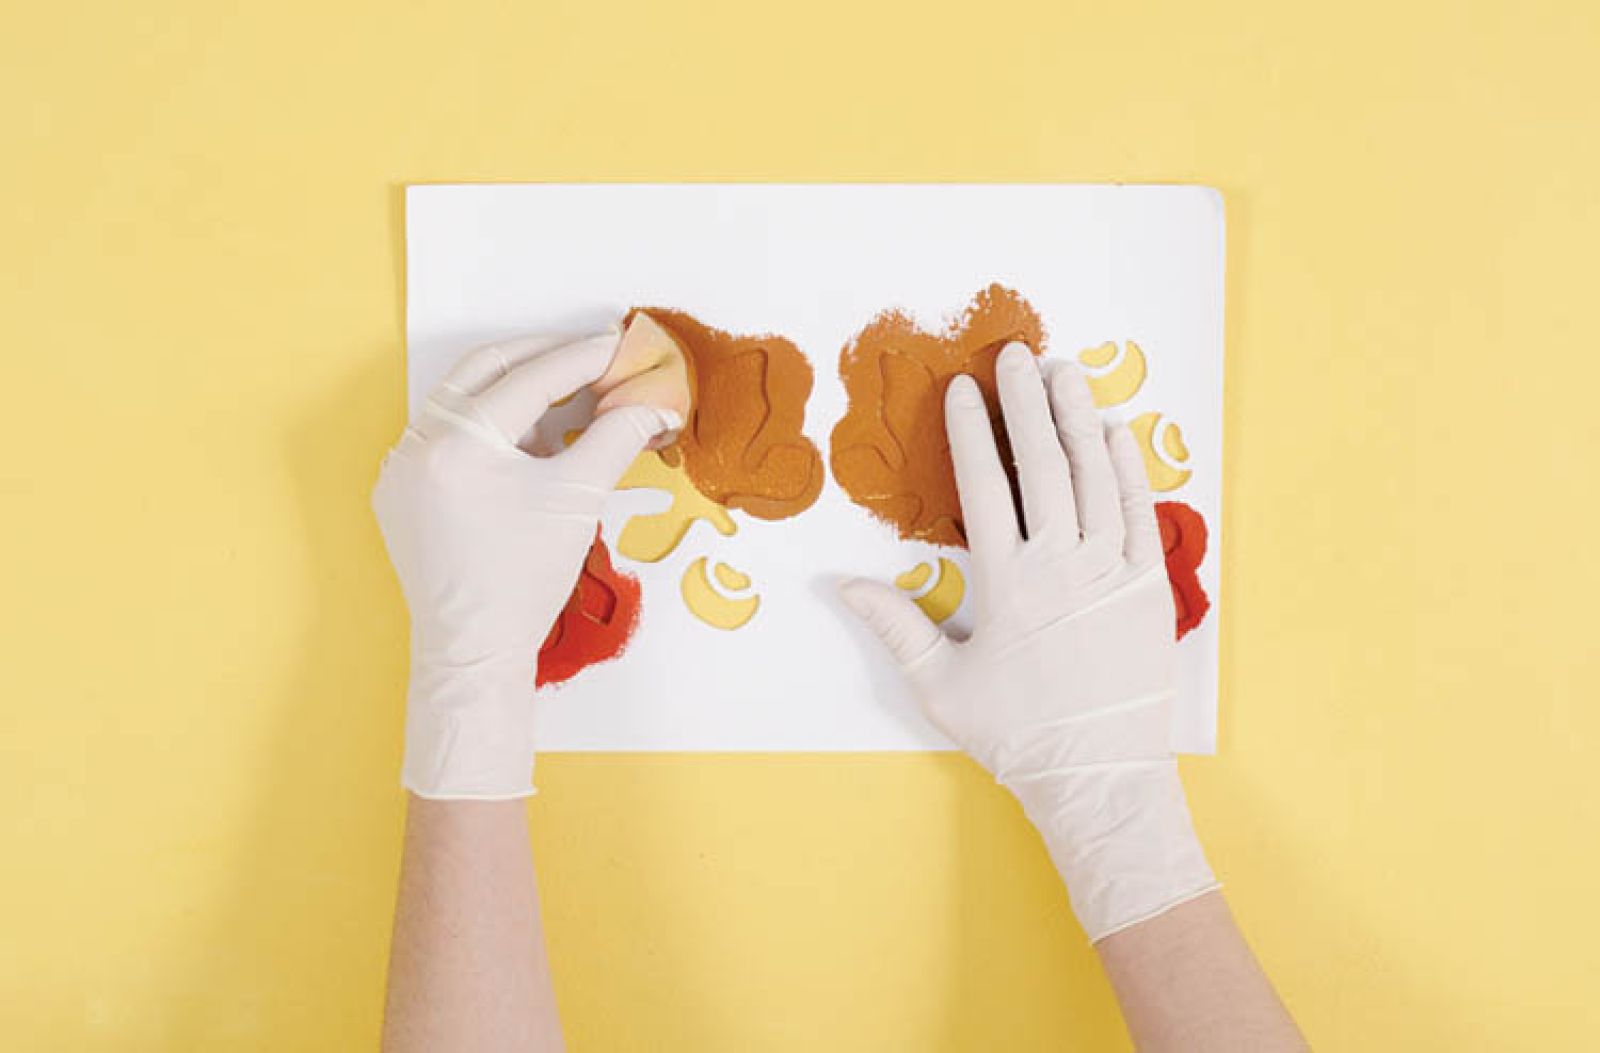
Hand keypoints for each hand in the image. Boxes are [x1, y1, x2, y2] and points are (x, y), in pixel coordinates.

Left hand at [373, 330, 680, 798]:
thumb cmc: (525, 580)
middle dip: (543, 357)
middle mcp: (419, 445)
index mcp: (460, 444)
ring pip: (462, 399)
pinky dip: (488, 427)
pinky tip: (525, 442)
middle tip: (591, 355)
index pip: (531, 377)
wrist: (473, 649)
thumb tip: (654, 404)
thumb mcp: (578, 500)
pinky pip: (446, 435)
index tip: (619, 344)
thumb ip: (617, 438)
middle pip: (486, 369)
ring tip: (565, 398)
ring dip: (514, 389)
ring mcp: (401, 466)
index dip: (581, 357)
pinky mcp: (399, 490)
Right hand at [840, 343, 1215, 939]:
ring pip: (1095, 477)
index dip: (973, 430)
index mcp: (1006, 580)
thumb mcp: (940, 685)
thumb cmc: (1014, 733)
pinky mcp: (1152, 586)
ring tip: (1066, 373)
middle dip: (1028, 403)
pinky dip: (1130, 469)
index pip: (985, 484)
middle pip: (1042, 464)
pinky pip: (1143, 513)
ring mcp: (1112, 570)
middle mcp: (1060, 562)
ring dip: (1078, 420)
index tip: (965, 388)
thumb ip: (895, 626)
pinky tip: (1117, 433)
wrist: (1097, 774)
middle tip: (1019, 354)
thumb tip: (841, 583)